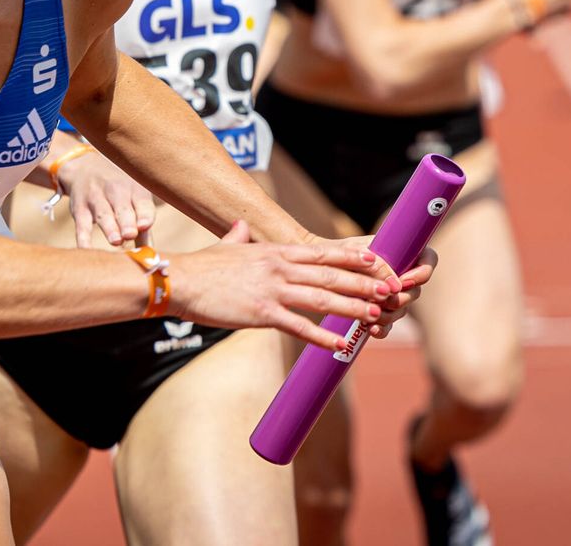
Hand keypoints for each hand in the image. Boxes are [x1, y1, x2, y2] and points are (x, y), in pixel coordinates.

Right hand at [54, 148, 155, 248]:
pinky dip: (83, 238)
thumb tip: (153, 255)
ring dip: (109, 227)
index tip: (145, 226)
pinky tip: (86, 249)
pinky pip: (81, 225)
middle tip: (130, 234)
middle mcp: (116, 191)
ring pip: (103, 214)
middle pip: (122, 208)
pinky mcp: (80, 209)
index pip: (142, 202)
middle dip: (126, 222)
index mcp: (134, 189)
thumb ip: (144, 226)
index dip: (144, 214)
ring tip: (116, 241)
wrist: (84, 169)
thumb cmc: (118, 190)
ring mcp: (96, 198)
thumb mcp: (133, 198)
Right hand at [165, 222, 411, 352]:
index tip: (376, 260)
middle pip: (330, 274)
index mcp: (274, 252)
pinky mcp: (261, 314)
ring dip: (352, 307)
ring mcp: (272, 290)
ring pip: (321, 298)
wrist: (180, 281)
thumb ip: (237, 236)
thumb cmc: (202, 266)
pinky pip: (298, 326)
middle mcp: (278, 267)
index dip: (352, 257)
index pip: (322, 252)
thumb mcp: (225, 245)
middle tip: (390, 289)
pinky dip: (322, 335)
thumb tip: (238, 226)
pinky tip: (340, 343)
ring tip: (377, 315)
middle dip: (363, 282)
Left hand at [323, 235, 436, 339]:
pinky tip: (371, 330)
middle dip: (401, 298)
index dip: (423, 271)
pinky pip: (387, 326)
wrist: (315, 268)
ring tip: (372, 316)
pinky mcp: (379, 313)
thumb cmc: (336, 251)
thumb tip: (395, 283)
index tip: (405, 280)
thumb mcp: (354, 252)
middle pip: (416, 290)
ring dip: (389, 314)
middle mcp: (399, 274)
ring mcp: (390, 295)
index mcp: (400, 252)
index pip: (428, 259)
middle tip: (384, 300)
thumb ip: (377, 264)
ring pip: (402, 310)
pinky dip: (382, 329)